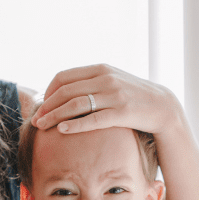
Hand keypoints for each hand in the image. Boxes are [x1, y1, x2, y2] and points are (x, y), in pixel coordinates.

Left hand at [31, 64, 182, 135]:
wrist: (163, 106)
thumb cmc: (134, 96)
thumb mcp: (113, 82)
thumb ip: (92, 83)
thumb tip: (65, 92)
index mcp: (100, 69)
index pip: (64, 77)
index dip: (48, 91)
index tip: (41, 105)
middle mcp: (105, 79)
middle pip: (65, 91)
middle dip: (46, 106)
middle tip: (36, 120)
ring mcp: (114, 95)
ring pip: (75, 105)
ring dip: (54, 116)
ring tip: (42, 126)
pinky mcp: (122, 112)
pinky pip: (93, 119)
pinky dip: (75, 125)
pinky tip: (62, 130)